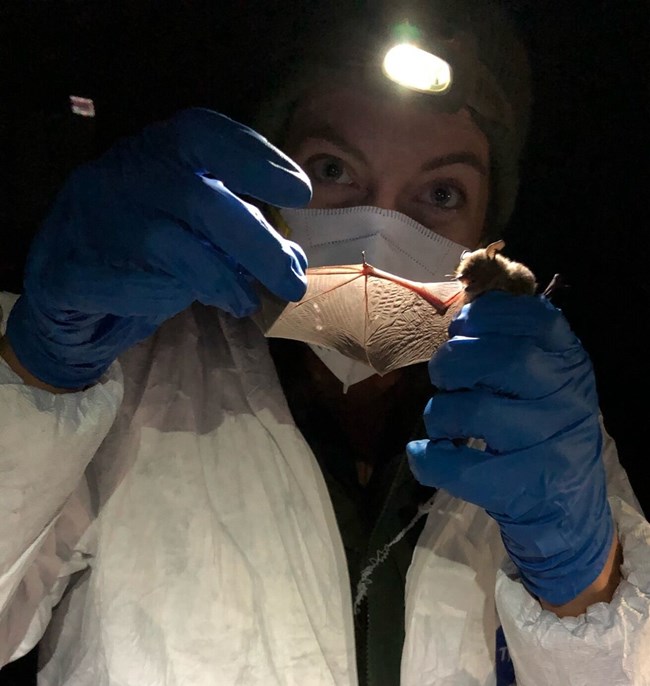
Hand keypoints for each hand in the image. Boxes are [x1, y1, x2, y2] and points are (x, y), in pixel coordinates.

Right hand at [5, 108, 310, 388]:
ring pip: (172, 242)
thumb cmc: (152, 231)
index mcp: (163, 147)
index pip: (208, 135)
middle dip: (257, 242)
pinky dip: (188, 293)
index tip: (302, 192)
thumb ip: (246, 232)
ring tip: (251, 302)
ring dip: (225, 277)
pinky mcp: (82, 263)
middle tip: (294, 280)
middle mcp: (132, 171)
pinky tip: (222, 302)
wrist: (73, 264)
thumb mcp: (202, 221)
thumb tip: (296, 261)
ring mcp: (103, 214)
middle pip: (201, 199)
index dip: (258, 159)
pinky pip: (140, 280)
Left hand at [406, 291, 613, 605]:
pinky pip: (460, 466)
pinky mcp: (526, 485)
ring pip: (475, 412)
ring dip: (440, 414)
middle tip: (444, 376)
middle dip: (453, 362)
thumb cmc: (536, 427)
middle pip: (500, 359)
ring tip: (443, 422)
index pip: (530, 317)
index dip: (482, 318)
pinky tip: (424, 453)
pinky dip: (429, 459)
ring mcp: (550, 442)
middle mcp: (566, 394)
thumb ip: (507, 341)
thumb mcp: (536, 377)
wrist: (566, 506)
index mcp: (566, 358)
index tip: (459, 329)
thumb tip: (460, 301)